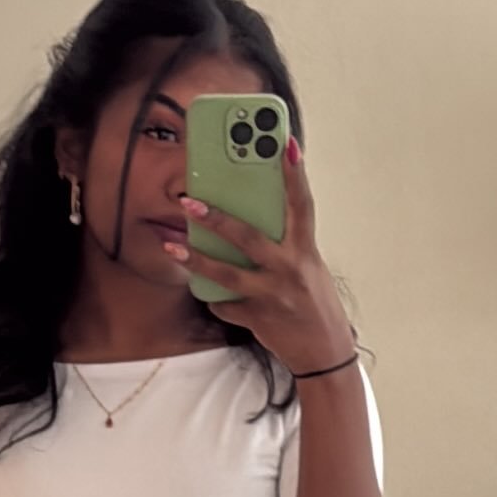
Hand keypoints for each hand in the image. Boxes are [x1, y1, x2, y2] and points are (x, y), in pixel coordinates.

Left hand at [166, 137, 355, 375]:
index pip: (302, 205)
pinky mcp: (257, 318)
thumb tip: (252, 218)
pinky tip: (207, 293)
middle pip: (248, 237)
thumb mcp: (308, 269)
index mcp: (306, 251)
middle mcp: (289, 269)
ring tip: (172, 247)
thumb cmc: (314, 305)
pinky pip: (225, 305)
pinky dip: (214, 299)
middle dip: (216, 218)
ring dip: (196, 260)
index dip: (295, 173)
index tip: (284, 143)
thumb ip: (285, 245)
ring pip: (226, 274)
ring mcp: (272, 295)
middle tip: (188, 201)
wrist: (323, 353)